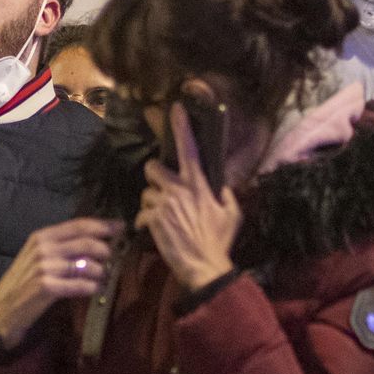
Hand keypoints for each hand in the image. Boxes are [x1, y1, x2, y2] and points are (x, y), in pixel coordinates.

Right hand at [0, 217, 123, 348]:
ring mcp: (44, 267)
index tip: (121, 227)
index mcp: (42, 236)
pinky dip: (92, 288)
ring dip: (101, 272)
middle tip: (111, 260)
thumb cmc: (24, 282)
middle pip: (87, 243)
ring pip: (87, 265)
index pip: (79, 225)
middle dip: (106, 251)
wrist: (2, 309)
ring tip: (101, 278)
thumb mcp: (39, 257)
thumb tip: (98, 240)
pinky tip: (94, 290)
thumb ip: (62, 246)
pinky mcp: (46, 287)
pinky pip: (81, 285)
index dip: (103, 225)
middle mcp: (43, 248)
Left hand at [136, 103, 241, 292]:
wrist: (203, 266)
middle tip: (161, 189)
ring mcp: (163, 203)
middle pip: (152, 167)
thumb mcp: (232, 215)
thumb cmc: (220, 241)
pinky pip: (141, 214)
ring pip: (146, 193)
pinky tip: (154, 231)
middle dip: (154, 176)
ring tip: (163, 218)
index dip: (181, 126)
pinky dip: (145, 222)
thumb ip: (226, 196)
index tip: (176, 108)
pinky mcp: (152, 219)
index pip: (189, 148)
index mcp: (198, 184)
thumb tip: (222, 187)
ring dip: (151, 204)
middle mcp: (178, 189)